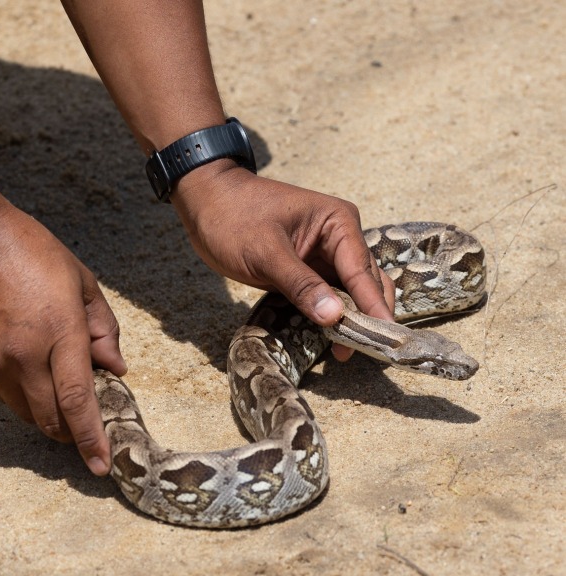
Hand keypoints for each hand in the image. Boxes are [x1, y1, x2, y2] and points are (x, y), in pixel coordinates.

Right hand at [0, 203, 125, 474]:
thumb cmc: (32, 252)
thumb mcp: (82, 282)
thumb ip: (104, 330)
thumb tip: (115, 369)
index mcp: (59, 333)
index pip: (78, 401)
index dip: (91, 438)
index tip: (100, 464)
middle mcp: (23, 357)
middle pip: (52, 420)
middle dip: (73, 433)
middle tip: (89, 426)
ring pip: (28, 415)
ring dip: (50, 416)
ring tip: (63, 392)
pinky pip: (6, 400)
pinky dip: (26, 400)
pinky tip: (35, 376)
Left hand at [171, 160, 395, 360]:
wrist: (205, 203)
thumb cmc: (233, 217)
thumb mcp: (264, 251)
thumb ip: (300, 284)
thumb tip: (334, 317)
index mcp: (338, 223)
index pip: (362, 272)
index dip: (374, 308)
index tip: (388, 340)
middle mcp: (339, 239)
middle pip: (365, 284)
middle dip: (368, 317)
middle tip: (371, 354)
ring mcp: (323, 257)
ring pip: (348, 294)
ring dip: (349, 321)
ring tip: (347, 354)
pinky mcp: (306, 272)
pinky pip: (326, 298)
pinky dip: (329, 318)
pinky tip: (330, 343)